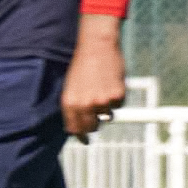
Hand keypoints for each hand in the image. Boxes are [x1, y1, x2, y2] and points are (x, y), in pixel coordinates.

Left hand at [62, 13, 126, 142]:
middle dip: (95, 124)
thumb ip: (74, 107)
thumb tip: (78, 127)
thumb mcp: (71, 88)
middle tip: (97, 113)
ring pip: (107, 116)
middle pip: (92, 127)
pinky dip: (117, 97)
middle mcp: (84, 106)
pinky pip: (118, 106)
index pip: (75, 129)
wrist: (96, 47)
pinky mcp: (117, 96)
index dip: (81, 136)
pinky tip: (111, 83)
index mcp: (69, 104)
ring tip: (102, 88)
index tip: (85, 140)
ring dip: (106, 107)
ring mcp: (101, 102)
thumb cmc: (82, 67)